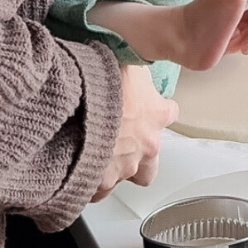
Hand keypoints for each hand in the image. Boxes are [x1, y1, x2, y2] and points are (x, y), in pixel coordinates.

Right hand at [92, 63, 177, 199]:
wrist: (79, 107)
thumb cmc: (103, 80)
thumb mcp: (126, 63)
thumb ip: (132, 70)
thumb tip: (130, 57)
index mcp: (156, 115)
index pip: (170, 113)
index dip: (157, 110)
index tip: (148, 107)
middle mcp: (146, 146)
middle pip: (151, 165)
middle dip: (138, 158)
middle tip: (120, 145)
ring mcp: (124, 167)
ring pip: (123, 178)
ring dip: (112, 169)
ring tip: (92, 156)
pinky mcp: (100, 183)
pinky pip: (96, 190)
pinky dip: (88, 183)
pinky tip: (77, 170)